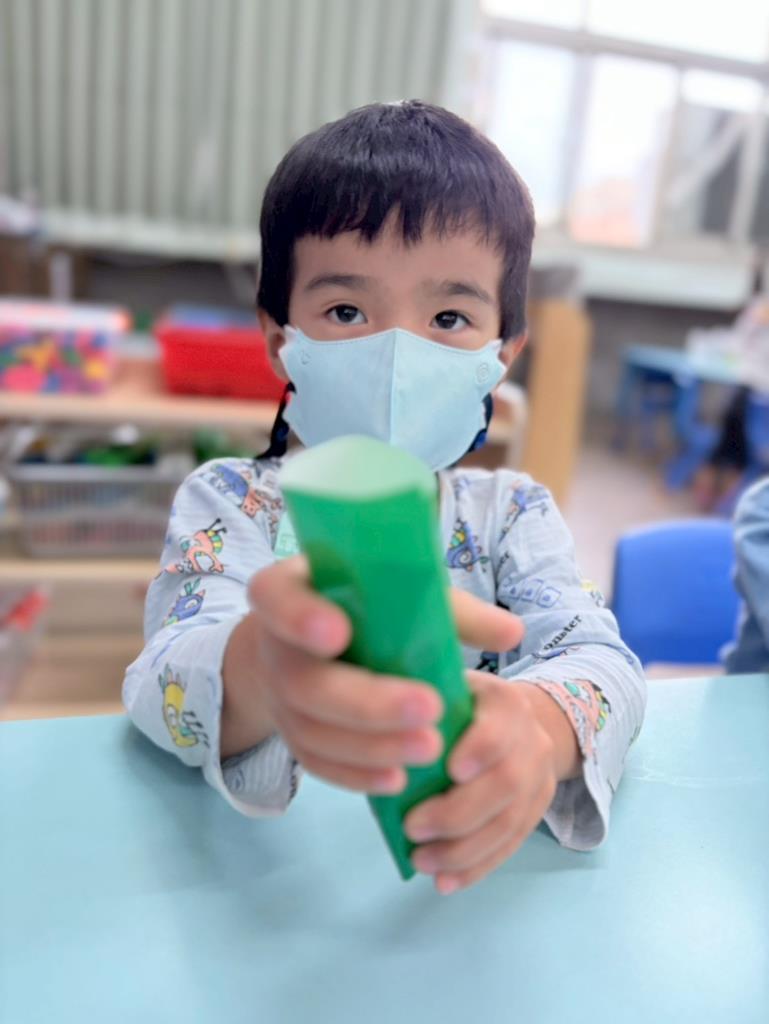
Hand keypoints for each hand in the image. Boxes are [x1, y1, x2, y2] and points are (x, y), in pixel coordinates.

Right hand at [221, 557, 522, 795]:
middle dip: (366, 701)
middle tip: (428, 709)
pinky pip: (316, 762)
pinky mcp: (292, 734)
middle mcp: (276, 645)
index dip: (301, 616)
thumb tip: (512, 632)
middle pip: (304, 680)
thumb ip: (450, 611)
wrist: (309, 644)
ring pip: (312, 728)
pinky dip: (356, 775)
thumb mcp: (399, 592)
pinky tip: (399, 781)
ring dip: (371, 745)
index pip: (276, 596)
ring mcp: (280, 694)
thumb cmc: (364, 606)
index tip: (340, 633)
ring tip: (429, 749)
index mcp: (292, 590)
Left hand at [404, 672, 580, 893]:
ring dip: (462, 851)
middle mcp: (529, 740)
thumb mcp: (446, 692)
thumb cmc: (463, 707)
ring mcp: (538, 779)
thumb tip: (378, 747)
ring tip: (422, 862)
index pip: (498, 729)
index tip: (448, 771)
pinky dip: (476, 867)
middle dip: (457, 813)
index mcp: (503, 704)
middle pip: (506, 782)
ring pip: (508, 822)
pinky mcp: (536, 811)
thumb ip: (421, 714)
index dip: (478, 751)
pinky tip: (446, 882)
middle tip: (413, 829)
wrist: (517, 723)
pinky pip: (509, 845)